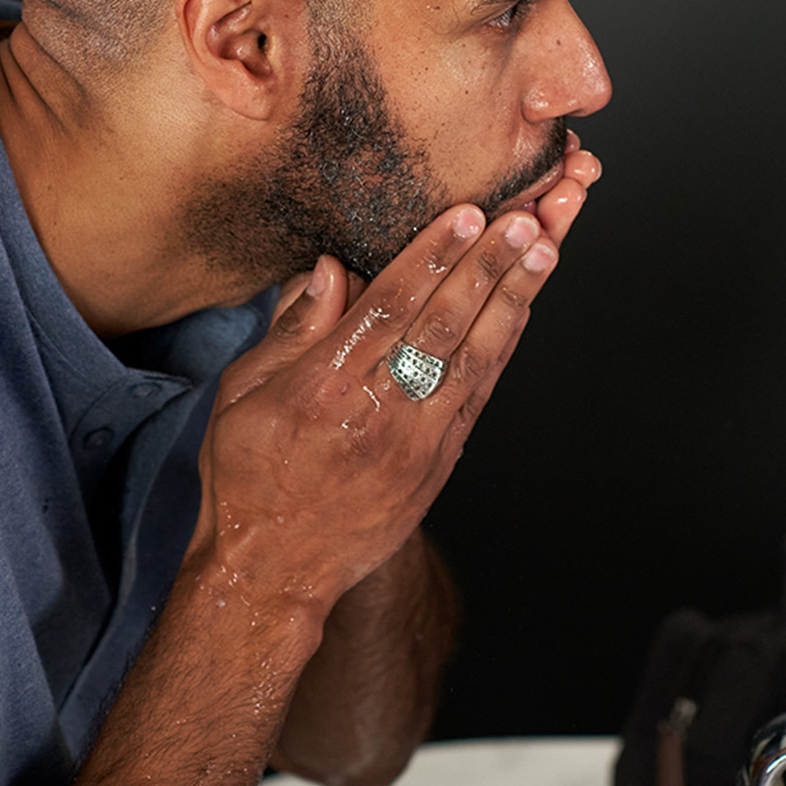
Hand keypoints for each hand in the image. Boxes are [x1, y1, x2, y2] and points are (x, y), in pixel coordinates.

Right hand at [200, 142, 601, 609]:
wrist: (274, 571)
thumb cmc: (247, 477)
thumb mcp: (241, 396)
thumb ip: (290, 332)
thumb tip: (327, 270)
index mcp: (322, 387)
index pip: (388, 306)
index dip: (432, 256)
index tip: (466, 214)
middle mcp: (377, 411)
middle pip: (443, 324)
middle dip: (488, 264)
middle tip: (526, 216)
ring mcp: (415, 441)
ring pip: (474, 356)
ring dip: (513, 298)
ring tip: (545, 248)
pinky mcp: (437, 463)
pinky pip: (479, 393)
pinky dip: (504, 346)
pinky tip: (522, 308)